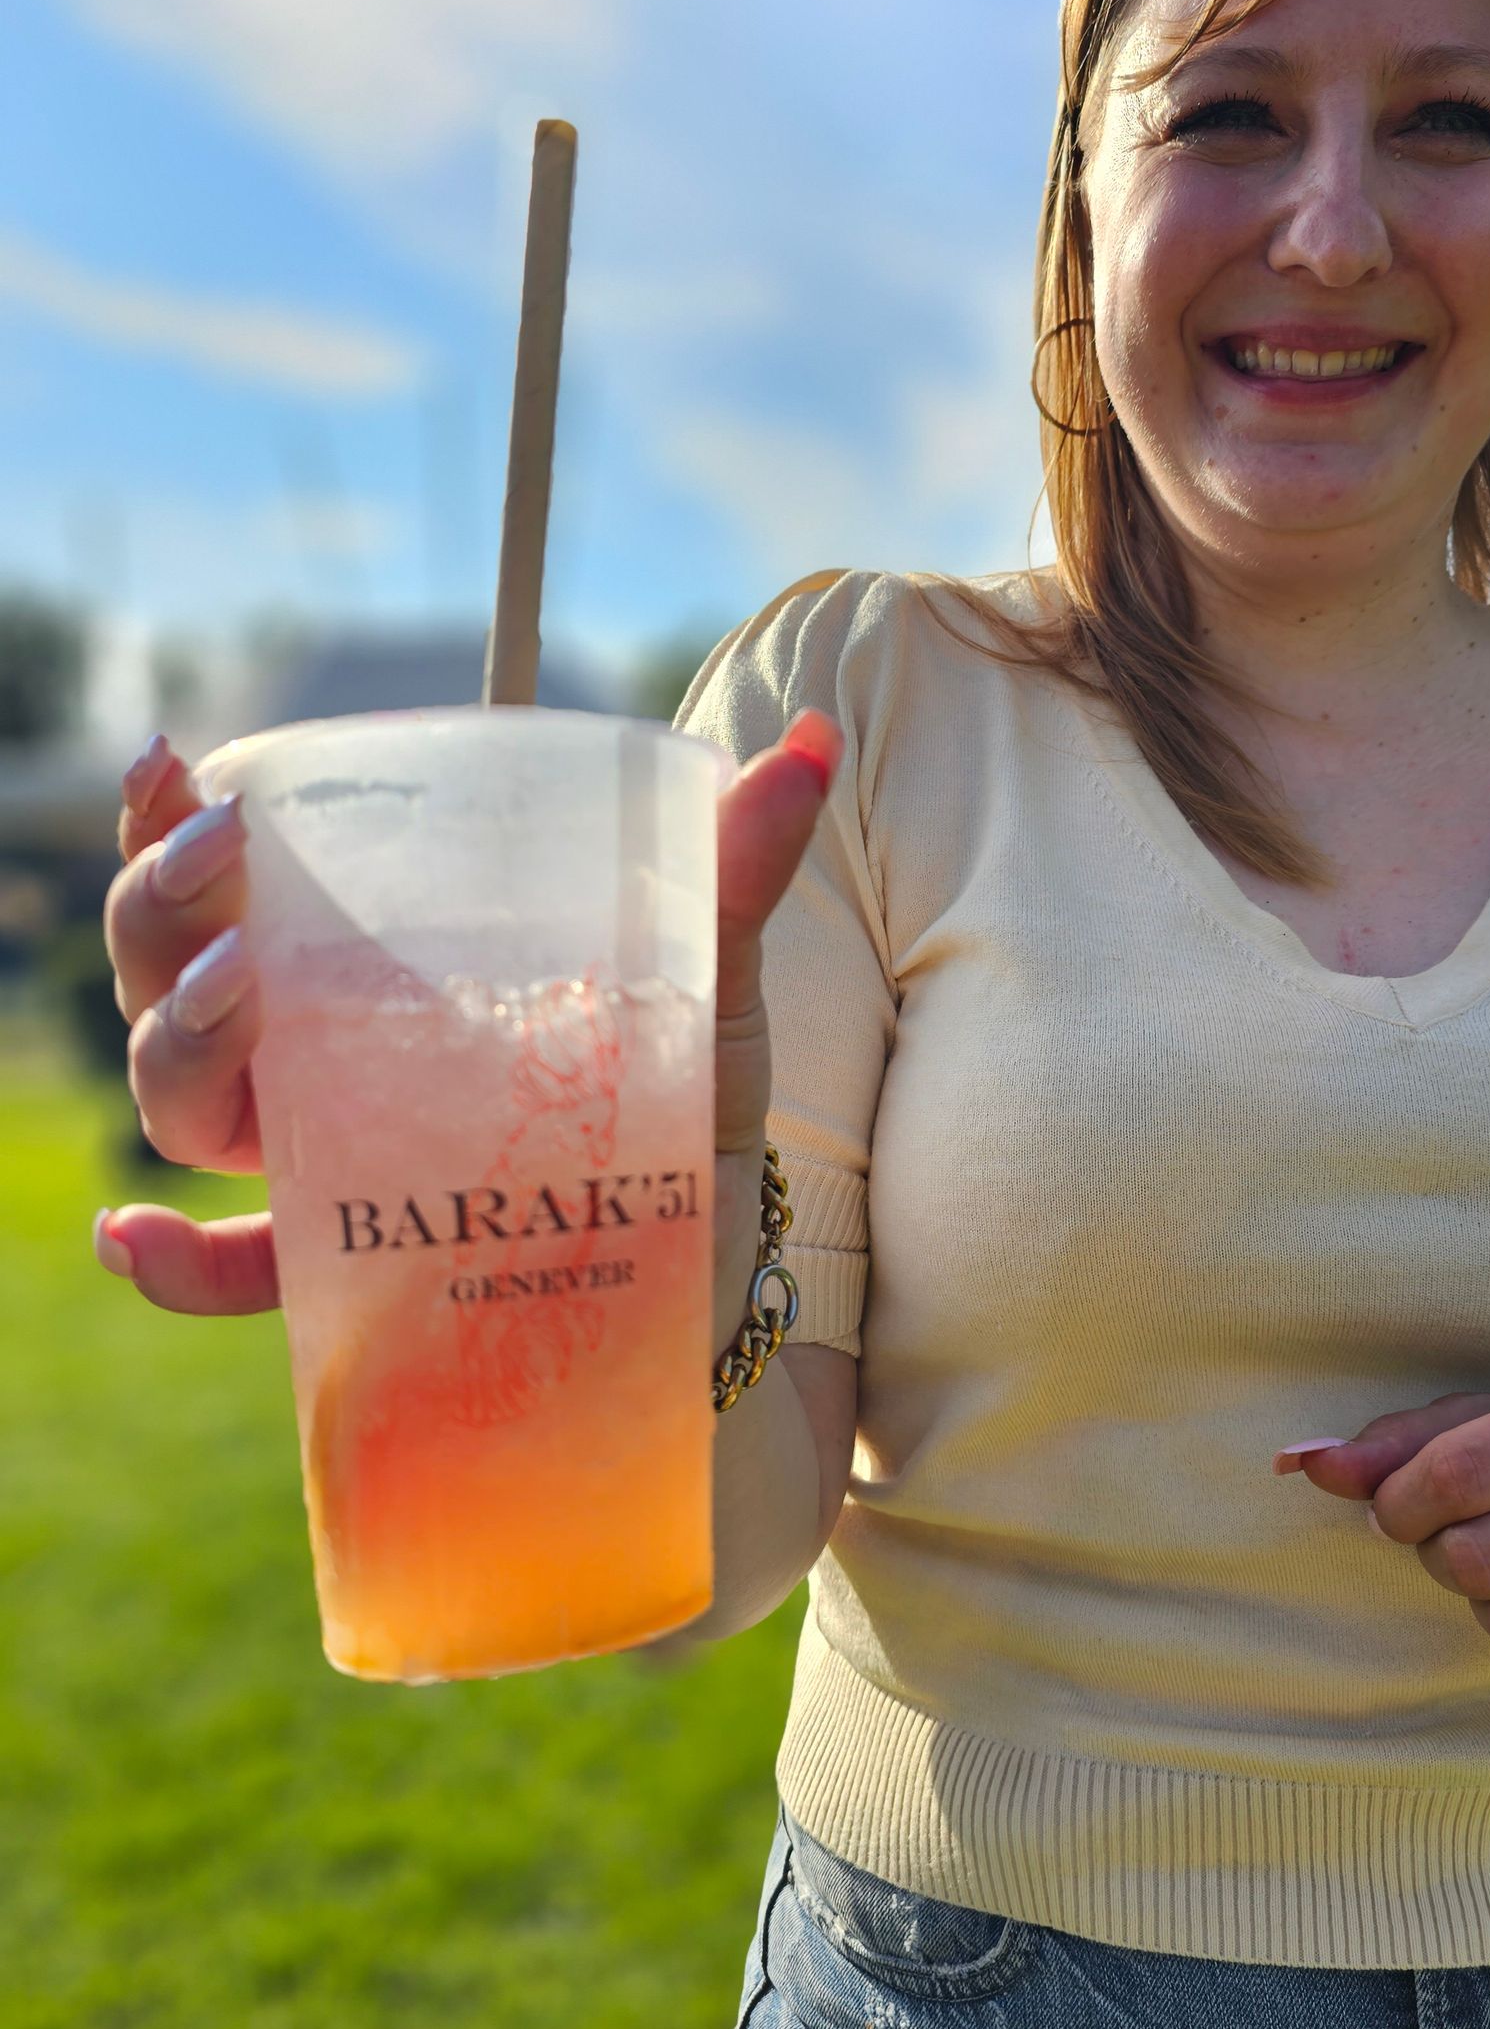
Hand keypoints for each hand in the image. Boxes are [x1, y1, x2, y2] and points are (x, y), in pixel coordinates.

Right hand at [96, 710, 845, 1320]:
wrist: (714, 1283)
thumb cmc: (686, 1118)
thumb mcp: (709, 987)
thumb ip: (731, 872)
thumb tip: (816, 744)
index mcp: (376, 973)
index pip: (233, 883)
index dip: (170, 823)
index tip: (174, 764)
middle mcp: (325, 1062)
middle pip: (173, 975)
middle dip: (162, 910)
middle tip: (228, 861)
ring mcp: (327, 1168)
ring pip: (184, 1102)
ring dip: (174, 1042)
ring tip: (233, 999)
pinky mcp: (350, 1275)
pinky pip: (234, 1275)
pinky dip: (173, 1262)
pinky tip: (135, 1241)